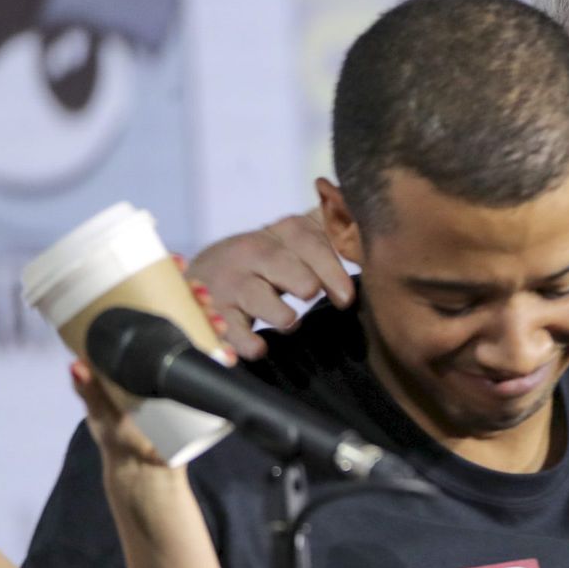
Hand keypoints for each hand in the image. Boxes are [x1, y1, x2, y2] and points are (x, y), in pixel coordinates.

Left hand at [72, 270, 237, 469]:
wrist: (147, 470)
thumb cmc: (118, 439)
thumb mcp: (102, 414)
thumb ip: (90, 393)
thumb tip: (76, 364)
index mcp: (131, 349)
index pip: (148, 301)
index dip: (162, 277)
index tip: (174, 261)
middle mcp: (158, 351)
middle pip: (180, 309)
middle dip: (194, 294)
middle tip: (200, 292)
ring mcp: (180, 366)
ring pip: (199, 331)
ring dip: (212, 318)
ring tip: (216, 318)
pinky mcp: (197, 384)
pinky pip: (212, 359)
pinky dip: (222, 349)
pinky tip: (229, 347)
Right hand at [187, 210, 353, 359]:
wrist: (202, 279)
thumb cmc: (264, 262)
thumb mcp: (292, 242)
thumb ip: (330, 229)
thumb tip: (366, 218)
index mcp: (277, 234)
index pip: (304, 238)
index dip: (329, 263)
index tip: (349, 295)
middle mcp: (250, 254)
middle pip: (277, 261)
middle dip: (303, 278)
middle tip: (328, 298)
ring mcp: (228, 283)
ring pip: (250, 292)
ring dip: (273, 308)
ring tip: (290, 322)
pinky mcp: (213, 313)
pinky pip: (226, 327)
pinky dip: (241, 339)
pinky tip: (258, 349)